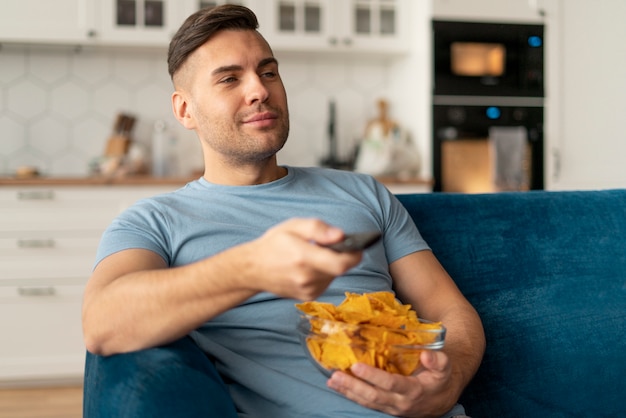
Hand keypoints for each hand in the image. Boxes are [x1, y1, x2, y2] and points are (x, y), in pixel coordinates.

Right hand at [242, 218, 362, 300]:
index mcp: (304, 258)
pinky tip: (310, 266)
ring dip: (331, 265)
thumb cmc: (274, 244)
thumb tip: (342, 235)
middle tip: (330, 245)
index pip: (341, 264)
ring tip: (314, 255)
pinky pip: (326, 283)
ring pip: (333, 276)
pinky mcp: (308, 297)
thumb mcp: (293, 226)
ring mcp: (307, 290)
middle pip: (340, 269)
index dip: (355, 255)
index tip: (358, 246)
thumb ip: (318, 228)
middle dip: (341, 256)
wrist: (252, 269)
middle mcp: (307, 278)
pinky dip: (324, 273)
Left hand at [326, 350, 457, 417]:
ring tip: (332, 380)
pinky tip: (338, 387)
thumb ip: (437, 360)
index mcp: (413, 391)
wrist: (441, 400)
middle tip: (336, 375)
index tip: (357, 366)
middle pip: (373, 396)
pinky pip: (366, 404)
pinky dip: (351, 395)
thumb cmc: (440, 379)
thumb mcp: (445, 367)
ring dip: (348, 392)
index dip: (373, 376)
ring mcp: (391, 407)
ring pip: (367, 402)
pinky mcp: (385, 408)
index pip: (390, 384)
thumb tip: (426, 355)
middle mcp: (400, 402)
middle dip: (353, 386)